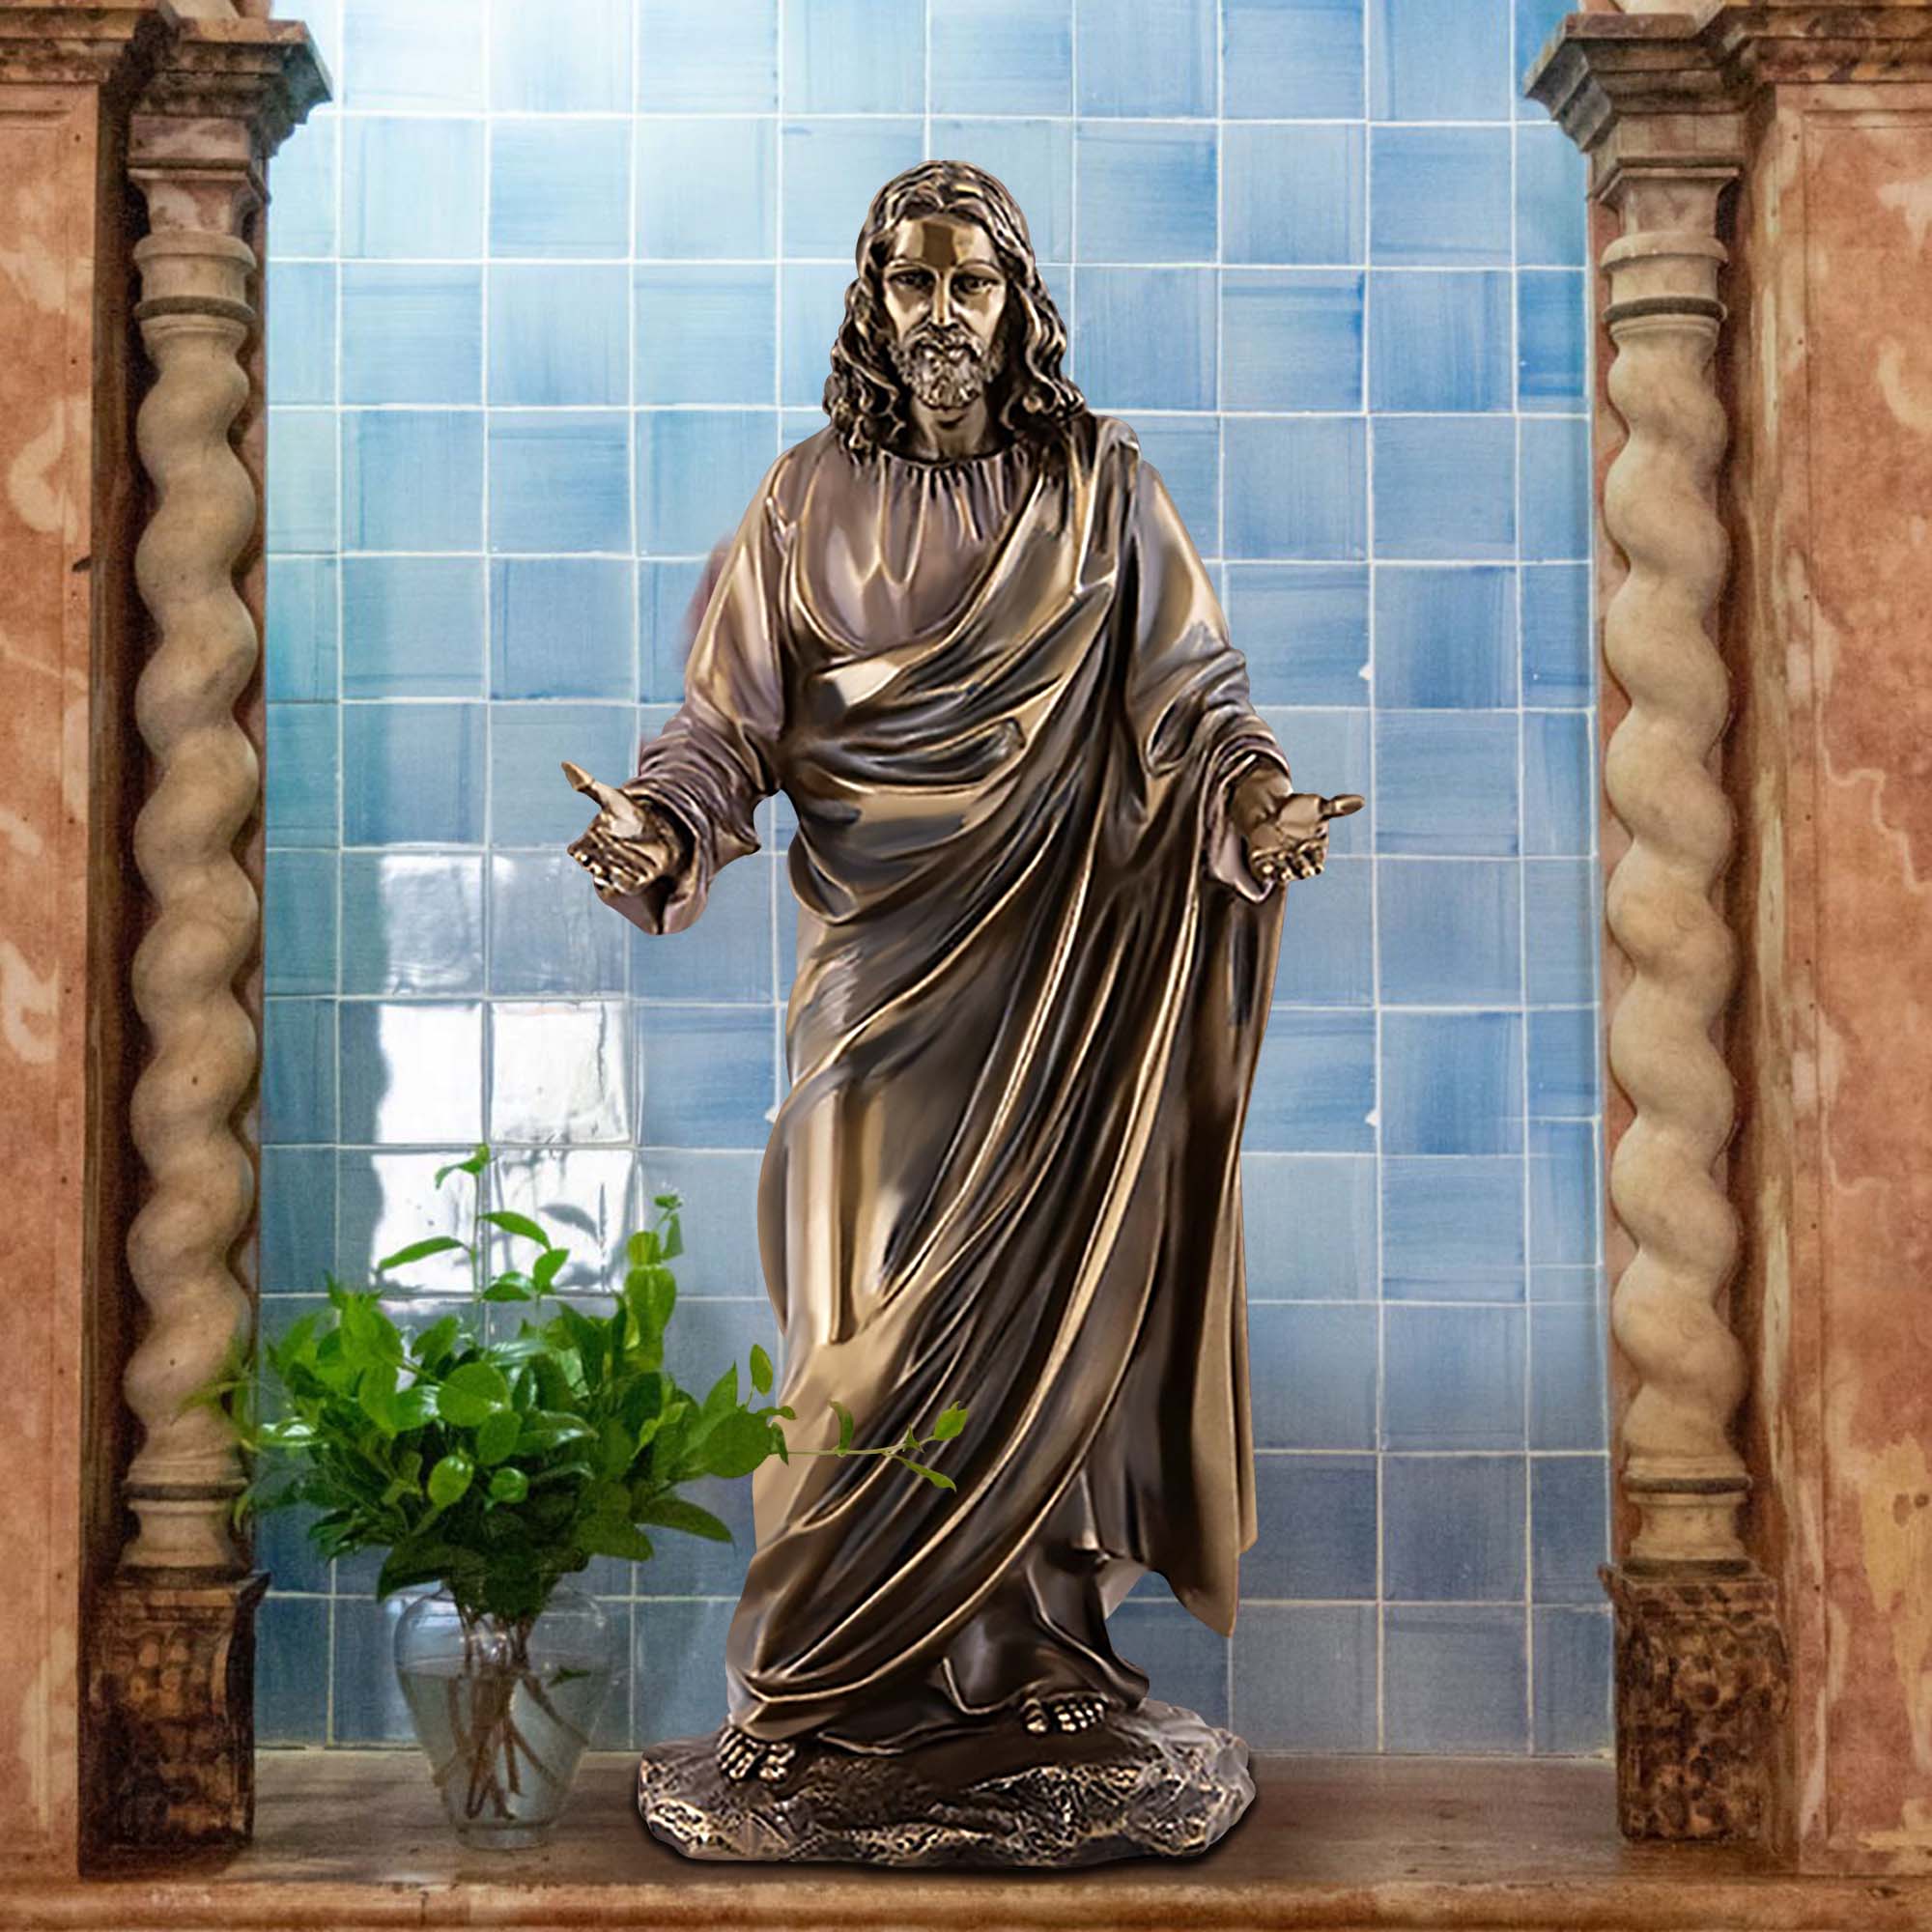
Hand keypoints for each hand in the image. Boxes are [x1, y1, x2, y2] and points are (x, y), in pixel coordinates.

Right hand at [561, 759, 689, 901]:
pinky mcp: (633, 880)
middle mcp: (599, 859)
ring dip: (616, 868)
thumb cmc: (628, 812)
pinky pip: (626, 885)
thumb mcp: (610, 797)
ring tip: (625, 859)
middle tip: (612, 845)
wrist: (657, 827)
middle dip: (603, 855)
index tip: (592, 838)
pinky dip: (629, 880)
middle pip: (594, 864)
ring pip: (609, 875)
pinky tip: (639, 871)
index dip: (581, 848)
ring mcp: (615, 870)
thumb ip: (587, 785)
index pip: (577, 850)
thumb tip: (564, 763)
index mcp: (588, 842)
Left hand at [1228, 762, 1363, 884]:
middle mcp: (1298, 860)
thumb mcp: (1319, 807)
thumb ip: (1337, 807)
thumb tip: (1361, 800)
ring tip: (1280, 873)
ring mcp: (1280, 861)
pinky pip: (1264, 867)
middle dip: (1300, 870)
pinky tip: (1262, 867)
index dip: (1316, 864)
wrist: (1274, 809)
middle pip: (1300, 868)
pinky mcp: (1263, 860)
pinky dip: (1264, 869)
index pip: (1317, 861)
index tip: (1316, 868)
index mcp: (1314, 851)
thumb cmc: (1301, 810)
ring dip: (1281, 873)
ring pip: (1282, 871)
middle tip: (1300, 872)